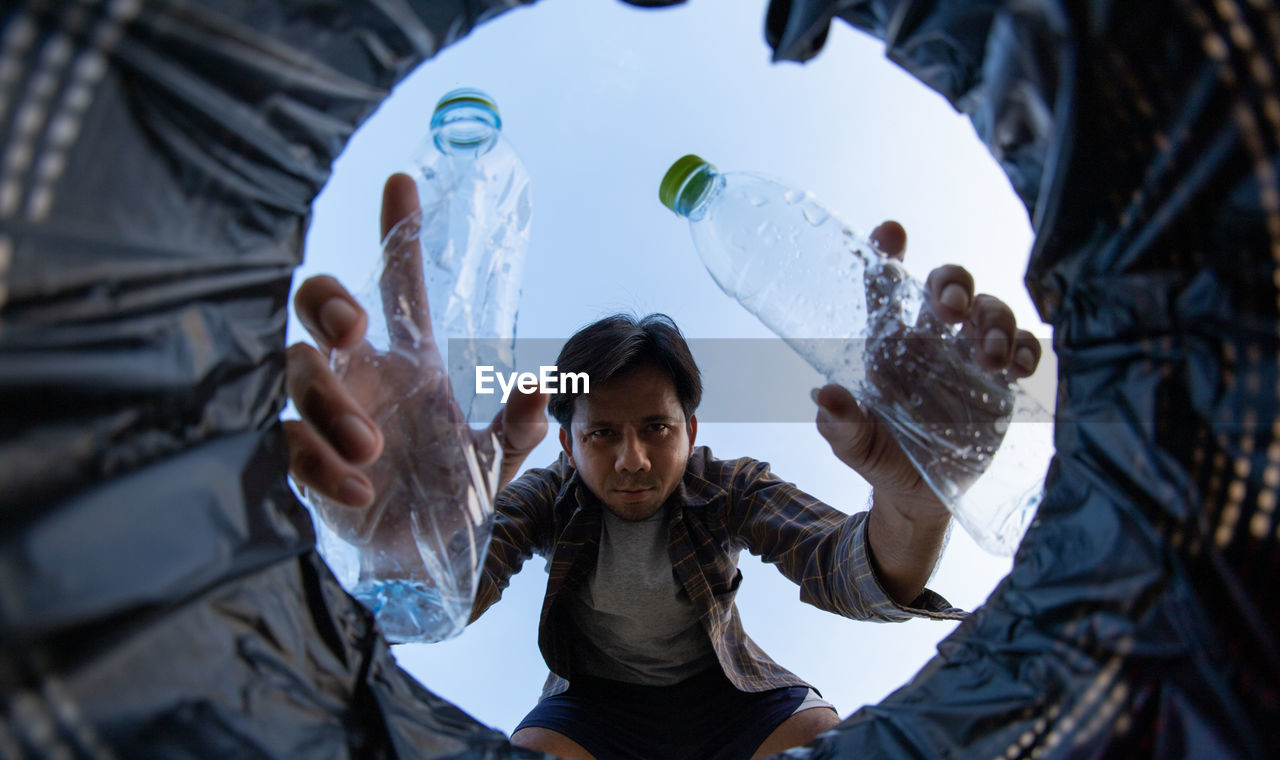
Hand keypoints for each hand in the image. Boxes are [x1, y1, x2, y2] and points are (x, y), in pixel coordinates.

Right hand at [284, 174, 547, 535]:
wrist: (424, 561)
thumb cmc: (452, 493)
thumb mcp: (495, 457)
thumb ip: (520, 424)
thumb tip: (542, 386)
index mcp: (409, 364)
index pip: (399, 286)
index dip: (396, 234)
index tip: (401, 182)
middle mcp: (363, 379)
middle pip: (318, 310)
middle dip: (326, 302)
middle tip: (352, 327)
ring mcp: (329, 418)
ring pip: (300, 375)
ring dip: (331, 405)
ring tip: (373, 447)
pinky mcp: (307, 464)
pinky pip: (292, 446)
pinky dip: (323, 465)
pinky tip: (360, 489)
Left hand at [813, 220, 1040, 503]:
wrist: (919, 494)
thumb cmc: (879, 455)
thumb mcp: (853, 444)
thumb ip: (839, 422)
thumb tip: (827, 397)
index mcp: (889, 343)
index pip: (886, 287)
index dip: (887, 254)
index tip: (891, 232)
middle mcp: (930, 340)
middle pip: (948, 283)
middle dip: (954, 283)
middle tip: (953, 311)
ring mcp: (968, 356)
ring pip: (990, 309)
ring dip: (994, 321)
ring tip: (988, 356)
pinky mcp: (1000, 380)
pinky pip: (1023, 346)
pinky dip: (1026, 347)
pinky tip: (1018, 367)